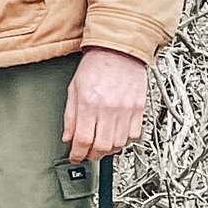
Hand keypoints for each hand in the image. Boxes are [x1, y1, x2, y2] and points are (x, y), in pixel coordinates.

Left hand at [65, 47, 149, 163]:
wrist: (119, 50)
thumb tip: (68, 137)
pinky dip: (125, 141)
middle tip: (87, 154)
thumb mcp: (74, 89)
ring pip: (119, 144)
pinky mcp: (139, 109)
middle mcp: (109, 108)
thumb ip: (70, 116)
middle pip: (102, 146)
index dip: (78, 154)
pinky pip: (135, 135)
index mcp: (90, 103)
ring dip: (108, 150)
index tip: (75, 157)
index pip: (83, 139)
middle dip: (92, 155)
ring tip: (101, 146)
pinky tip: (117, 137)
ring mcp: (127, 110)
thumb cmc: (95, 65)